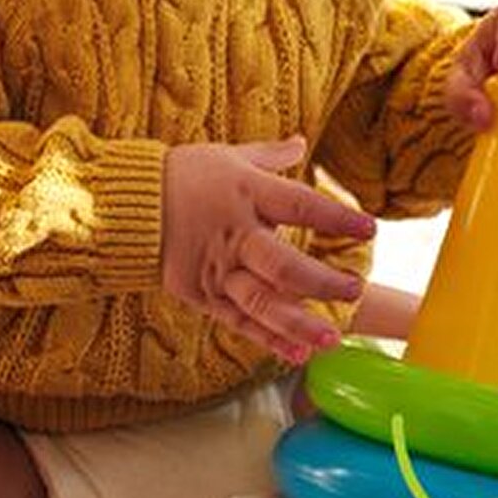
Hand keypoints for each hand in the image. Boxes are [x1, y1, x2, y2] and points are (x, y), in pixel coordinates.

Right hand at [161, 135, 374, 362]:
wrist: (128, 206)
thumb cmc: (183, 175)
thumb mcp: (228, 157)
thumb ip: (269, 156)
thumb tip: (302, 143)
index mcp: (246, 193)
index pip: (299, 205)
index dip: (335, 217)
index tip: (369, 226)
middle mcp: (235, 234)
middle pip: (283, 264)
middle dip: (321, 281)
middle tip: (354, 289)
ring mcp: (218, 269)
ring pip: (262, 303)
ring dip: (298, 323)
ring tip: (331, 339)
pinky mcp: (202, 294)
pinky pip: (239, 322)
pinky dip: (268, 340)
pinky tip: (297, 354)